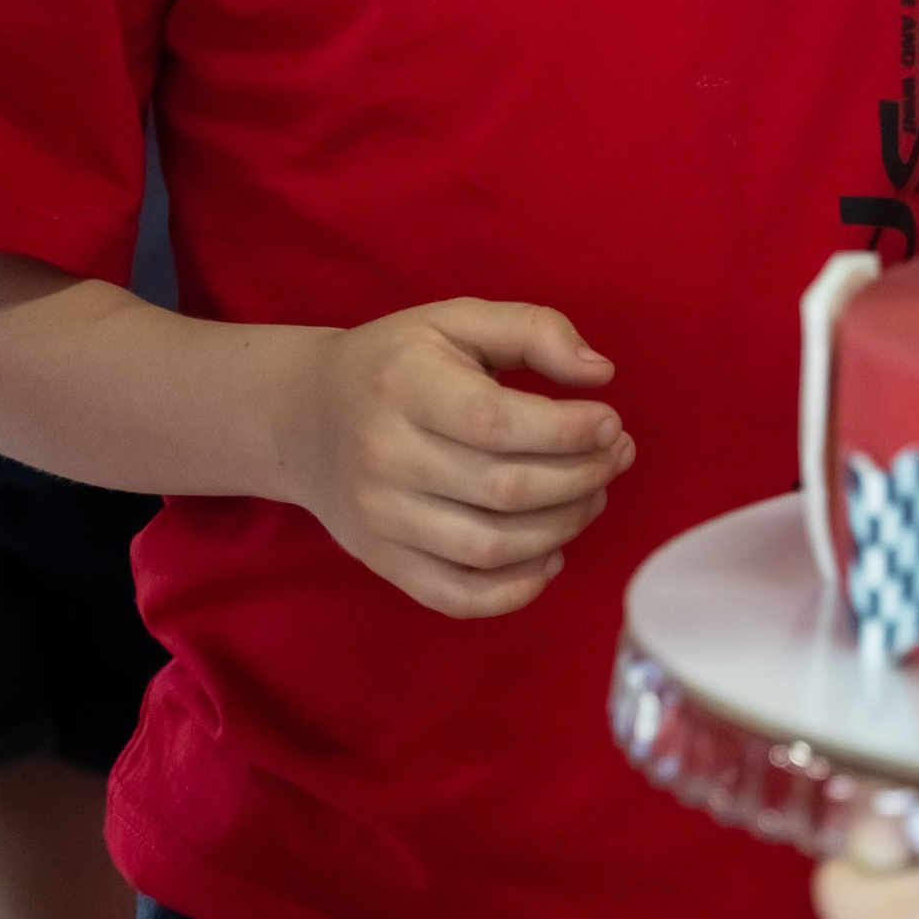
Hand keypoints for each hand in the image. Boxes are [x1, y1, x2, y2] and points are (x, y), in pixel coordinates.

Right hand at [272, 299, 634, 616]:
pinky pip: (456, 597)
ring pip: (490, 548)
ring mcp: (379, 517)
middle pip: (505, 490)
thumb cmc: (398, 363)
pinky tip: (550, 555)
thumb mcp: (457, 321)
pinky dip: (515, 591)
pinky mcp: (381, 560)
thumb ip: (534, 331)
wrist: (303, 416)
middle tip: (615, 459)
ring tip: (591, 496)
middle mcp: (385, 455)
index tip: (611, 424)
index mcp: (406, 387)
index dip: (569, 431)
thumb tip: (600, 373)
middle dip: (582, 479)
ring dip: (562, 529)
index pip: (499, 423)